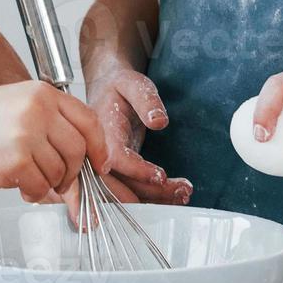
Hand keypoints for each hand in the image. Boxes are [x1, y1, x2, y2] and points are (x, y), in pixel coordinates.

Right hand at [0, 82, 109, 202]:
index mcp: (44, 94)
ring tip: (30, 179)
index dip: (99, 147)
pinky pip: (40, 186)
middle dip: (72, 172)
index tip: (99, 164)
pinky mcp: (15, 160)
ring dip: (49, 183)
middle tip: (60, 180)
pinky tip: (20, 186)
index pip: (89, 121)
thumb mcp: (21, 105)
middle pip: (78, 150)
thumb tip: (85, 161)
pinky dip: (34, 193)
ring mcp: (26, 135)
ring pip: (59, 171)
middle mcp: (38, 110)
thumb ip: (53, 125)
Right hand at [85, 68, 190, 204]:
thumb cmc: (118, 87)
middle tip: (183, 191)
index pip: (114, 158)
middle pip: (118, 184)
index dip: (137, 171)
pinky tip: (172, 195)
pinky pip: (127, 191)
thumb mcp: (133, 83)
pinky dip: (150, 198)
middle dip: (150, 193)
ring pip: (123, 193)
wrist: (104, 90)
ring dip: (154, 199)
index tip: (161, 176)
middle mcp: (98, 153)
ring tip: (184, 193)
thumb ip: (146, 100)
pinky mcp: (113, 172)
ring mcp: (103, 165)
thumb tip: (159, 121)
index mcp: (100, 131)